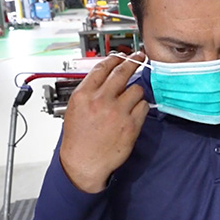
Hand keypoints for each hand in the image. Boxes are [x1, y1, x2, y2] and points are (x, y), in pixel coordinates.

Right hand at [59, 52, 149, 192]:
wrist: (84, 163)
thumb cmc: (78, 139)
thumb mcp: (75, 109)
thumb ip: (89, 91)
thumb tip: (106, 76)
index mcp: (84, 95)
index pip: (103, 68)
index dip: (115, 59)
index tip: (121, 56)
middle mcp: (101, 101)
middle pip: (123, 72)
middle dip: (133, 61)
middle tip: (139, 58)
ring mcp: (118, 112)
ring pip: (136, 89)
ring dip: (136, 91)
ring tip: (131, 98)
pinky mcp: (131, 125)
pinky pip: (144, 106)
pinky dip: (141, 107)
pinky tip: (135, 111)